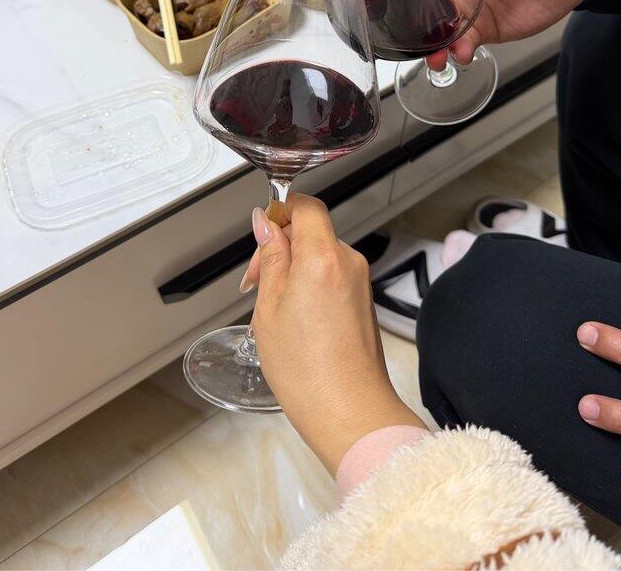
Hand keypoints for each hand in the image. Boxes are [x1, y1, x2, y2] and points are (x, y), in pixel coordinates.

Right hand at [249, 194, 425, 474]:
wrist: (350, 413)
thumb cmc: (307, 370)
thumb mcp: (269, 307)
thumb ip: (270, 257)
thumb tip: (265, 223)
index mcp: (323, 256)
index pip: (306, 206)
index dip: (280, 212)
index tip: (261, 233)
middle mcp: (348, 262)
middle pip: (311, 231)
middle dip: (281, 248)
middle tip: (256, 283)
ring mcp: (360, 282)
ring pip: (320, 255)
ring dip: (294, 270)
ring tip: (275, 310)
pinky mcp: (364, 302)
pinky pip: (332, 277)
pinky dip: (310, 287)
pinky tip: (296, 322)